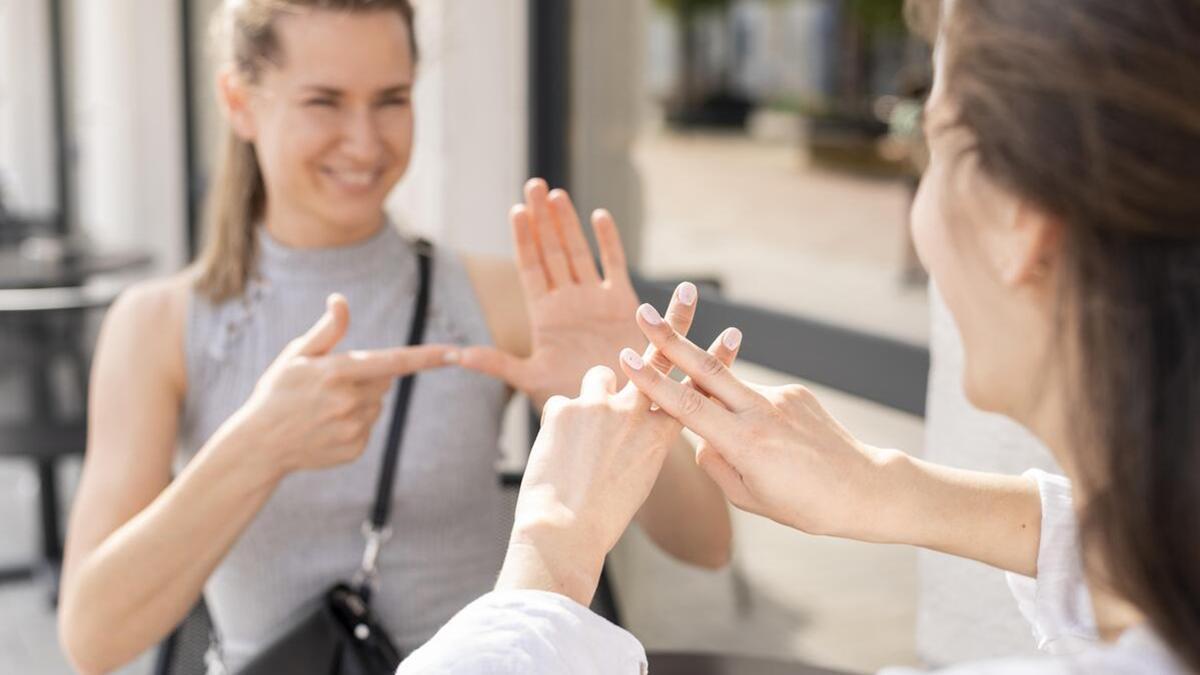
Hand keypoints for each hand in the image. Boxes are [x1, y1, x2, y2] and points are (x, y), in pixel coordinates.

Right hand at [228, 294, 456, 480]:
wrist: (259, 444)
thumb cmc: (278, 391)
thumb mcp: (297, 355)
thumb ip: (327, 330)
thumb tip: (341, 300)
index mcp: (336, 372)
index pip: (392, 361)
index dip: (426, 357)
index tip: (455, 353)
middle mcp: (349, 402)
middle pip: (384, 380)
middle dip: (366, 377)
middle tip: (330, 385)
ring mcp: (353, 429)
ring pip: (377, 404)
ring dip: (360, 401)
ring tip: (324, 408)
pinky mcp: (355, 449)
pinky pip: (369, 428)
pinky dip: (355, 424)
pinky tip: (326, 426)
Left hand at [459, 179, 644, 409]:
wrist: (614, 410)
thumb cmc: (572, 397)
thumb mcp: (530, 379)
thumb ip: (497, 364)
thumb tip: (456, 354)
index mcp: (544, 315)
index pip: (530, 268)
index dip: (523, 239)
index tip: (516, 211)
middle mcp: (567, 301)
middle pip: (552, 251)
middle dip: (543, 219)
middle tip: (534, 185)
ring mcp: (595, 300)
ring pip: (579, 253)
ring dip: (568, 223)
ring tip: (557, 194)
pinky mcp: (623, 304)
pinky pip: (614, 266)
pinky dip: (608, 242)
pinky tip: (599, 215)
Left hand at [496, 287, 738, 605]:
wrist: (564, 532)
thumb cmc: (601, 516)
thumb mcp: (636, 480)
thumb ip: (639, 445)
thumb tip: (627, 426)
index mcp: (660, 438)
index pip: (692, 389)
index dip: (711, 361)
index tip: (731, 335)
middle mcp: (636, 414)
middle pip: (657, 359)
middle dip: (672, 324)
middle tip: (686, 291)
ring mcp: (601, 406)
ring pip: (599, 378)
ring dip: (592, 397)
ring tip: (579, 439)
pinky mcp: (566, 406)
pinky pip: (559, 404)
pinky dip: (556, 426)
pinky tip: (555, 455)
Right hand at [619, 303, 894, 540]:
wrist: (865, 488)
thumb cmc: (805, 505)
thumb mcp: (749, 498)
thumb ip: (716, 464)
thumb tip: (700, 438)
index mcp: (743, 442)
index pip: (687, 405)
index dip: (653, 381)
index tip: (627, 356)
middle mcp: (760, 412)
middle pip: (705, 369)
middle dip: (670, 339)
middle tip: (643, 311)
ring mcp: (780, 397)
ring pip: (731, 388)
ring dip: (712, 389)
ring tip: (740, 431)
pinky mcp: (796, 392)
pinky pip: (759, 400)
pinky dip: (751, 415)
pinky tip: (777, 445)